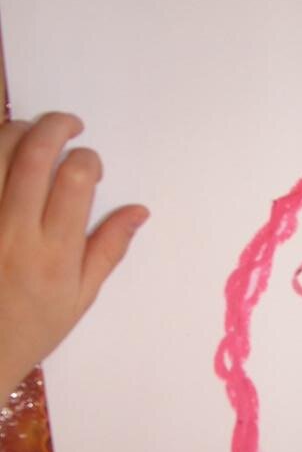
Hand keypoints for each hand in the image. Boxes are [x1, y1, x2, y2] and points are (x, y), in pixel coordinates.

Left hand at [0, 112, 147, 397]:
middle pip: (33, 153)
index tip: (90, 165)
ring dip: (17, 130)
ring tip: (31, 134)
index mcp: (53, 252)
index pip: (75, 178)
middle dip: (55, 125)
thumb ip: (108, 248)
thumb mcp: (79, 297)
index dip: (87, 158)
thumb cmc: (29, 327)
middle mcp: (14, 231)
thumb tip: (139, 211)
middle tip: (67, 125)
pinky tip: (4, 155)